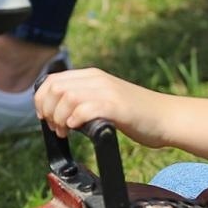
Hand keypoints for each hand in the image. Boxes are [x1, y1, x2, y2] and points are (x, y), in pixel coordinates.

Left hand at [35, 68, 167, 146]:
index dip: (41, 100)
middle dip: (48, 111)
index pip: (52, 80)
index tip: (45, 118)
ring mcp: (108, 91)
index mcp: (93, 76)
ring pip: (66, 97)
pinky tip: (78, 128)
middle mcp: (98, 79)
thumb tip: (56, 110)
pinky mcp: (117, 106)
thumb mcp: (106, 99)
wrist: (166, 117)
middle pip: (55, 88)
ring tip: (65, 132)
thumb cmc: (136, 114)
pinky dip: (75, 120)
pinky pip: (85, 109)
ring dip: (59, 118)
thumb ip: (84, 99)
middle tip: (56, 128)